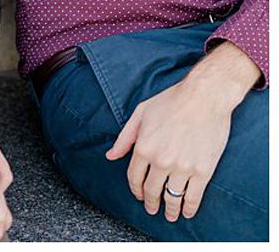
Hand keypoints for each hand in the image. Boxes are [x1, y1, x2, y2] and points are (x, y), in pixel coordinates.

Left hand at [106, 47, 252, 224]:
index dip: (135, 189)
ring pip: (172, 198)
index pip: (134, 176)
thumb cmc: (170, 101)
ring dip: (170, 210)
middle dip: (150, 202)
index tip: (138, 195)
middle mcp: (161, 160)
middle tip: (151, 209)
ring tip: (170, 215)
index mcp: (143, 146)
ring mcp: (183, 167)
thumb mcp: (141, 113)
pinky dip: (189, 209)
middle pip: (152, 190)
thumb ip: (125, 138)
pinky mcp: (203, 172)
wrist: (203, 98)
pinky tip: (186, 212)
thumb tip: (111, 156)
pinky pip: (194, 197)